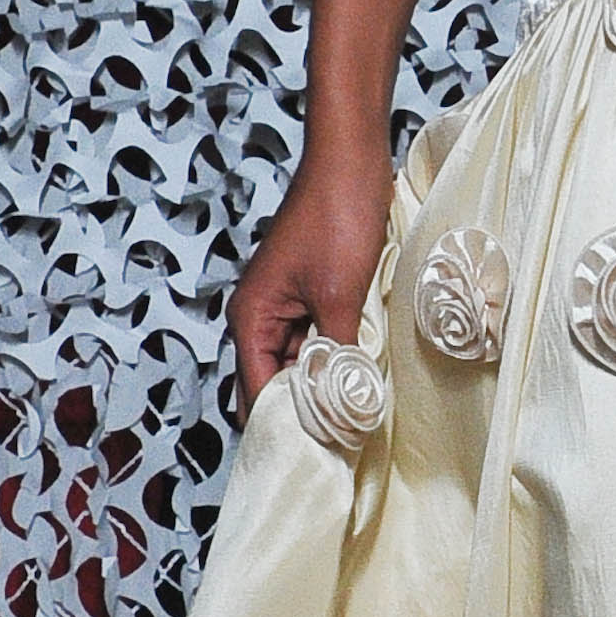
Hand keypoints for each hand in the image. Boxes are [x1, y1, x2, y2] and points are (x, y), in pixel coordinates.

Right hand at [229, 125, 396, 421]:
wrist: (351, 160)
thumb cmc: (339, 218)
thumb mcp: (340, 296)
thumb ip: (335, 353)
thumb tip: (338, 401)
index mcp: (252, 319)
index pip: (256, 395)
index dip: (286, 427)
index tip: (321, 456)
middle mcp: (258, 316)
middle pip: (273, 383)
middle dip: (304, 410)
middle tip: (343, 443)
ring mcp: (284, 304)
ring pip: (298, 362)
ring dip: (323, 382)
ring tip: (356, 413)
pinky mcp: (309, 293)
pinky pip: (317, 338)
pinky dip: (336, 355)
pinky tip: (363, 371)